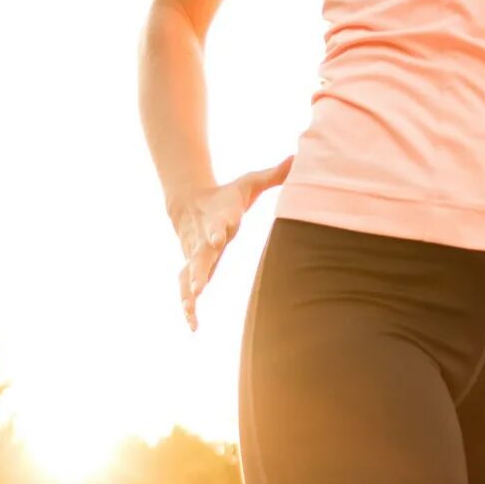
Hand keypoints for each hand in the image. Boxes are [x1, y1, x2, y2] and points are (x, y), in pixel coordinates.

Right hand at [172, 158, 289, 329]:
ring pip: (188, 276)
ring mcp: (195, 256)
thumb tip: (299, 157)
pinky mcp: (191, 268)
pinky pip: (185, 289)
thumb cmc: (227, 196)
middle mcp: (204, 239)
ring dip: (189, 294)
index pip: (218, 223)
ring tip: (190, 312)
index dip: (218, 228)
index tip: (219, 234)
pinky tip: (193, 327)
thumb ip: (274, 174)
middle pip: (200, 255)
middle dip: (199, 270)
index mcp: (219, 218)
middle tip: (197, 286)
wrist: (189, 204)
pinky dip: (188, 307)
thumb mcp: (249, 183)